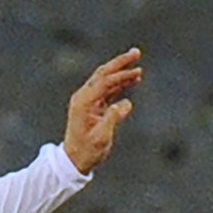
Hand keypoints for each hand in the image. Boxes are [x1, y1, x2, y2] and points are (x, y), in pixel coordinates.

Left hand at [63, 48, 142, 173]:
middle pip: (104, 73)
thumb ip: (113, 119)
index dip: (121, 76)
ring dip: (121, 71)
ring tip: (137, 62)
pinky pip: (108, 90)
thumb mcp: (101, 138)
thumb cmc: (87, 151)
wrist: (75, 160)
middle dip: (120, 63)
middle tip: (136, 52)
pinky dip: (120, 84)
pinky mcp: (94, 105)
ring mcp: (88, 100)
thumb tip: (127, 104)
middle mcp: (84, 97)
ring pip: (106, 79)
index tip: (137, 73)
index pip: (104, 82)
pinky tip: (132, 80)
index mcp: (83, 102)